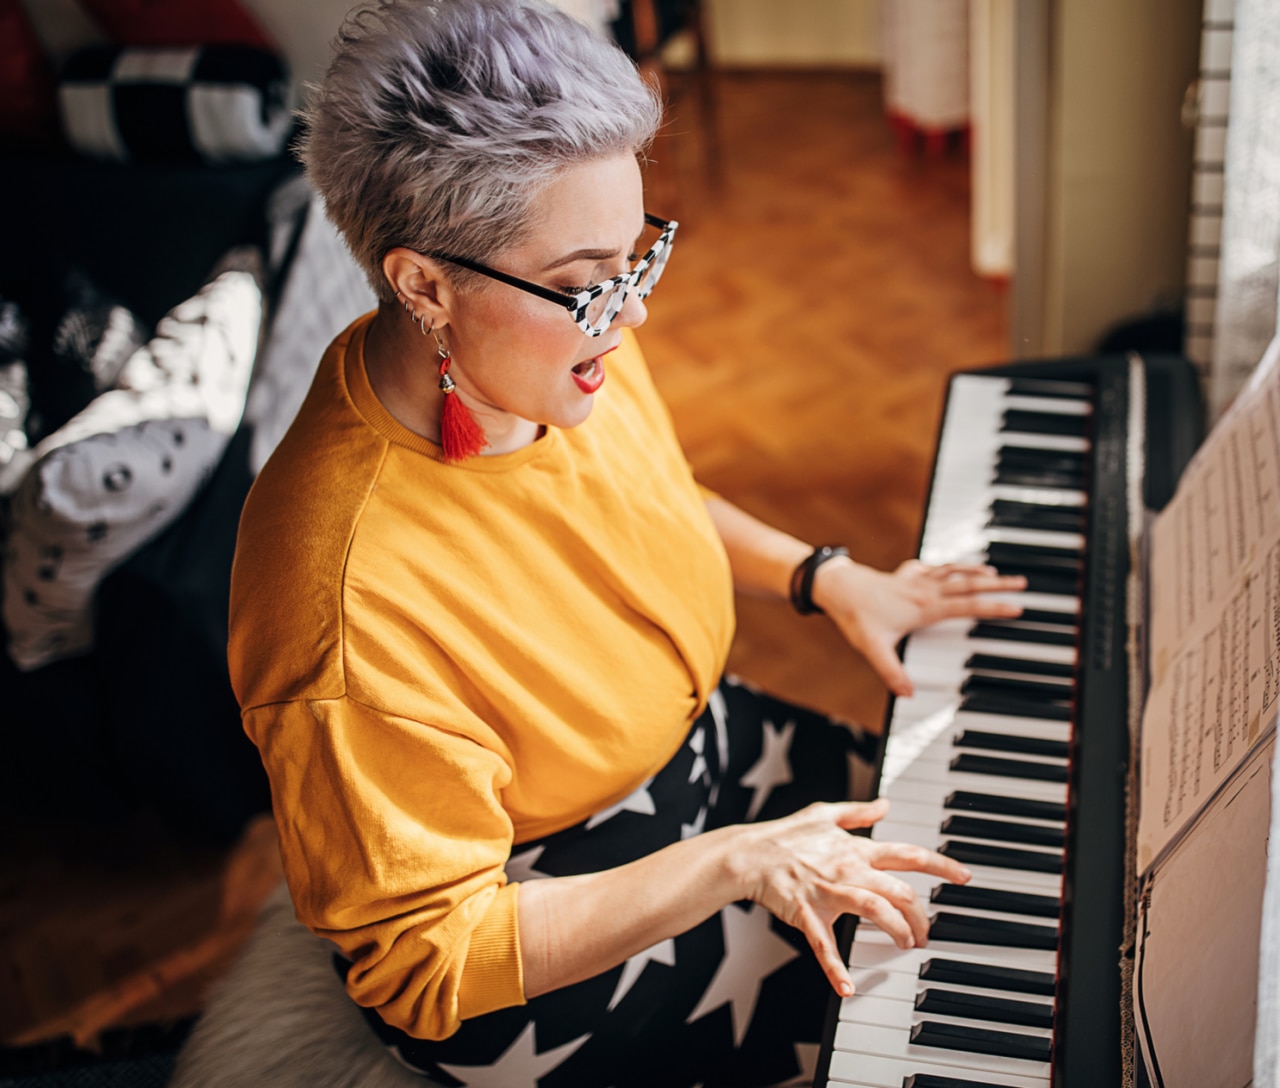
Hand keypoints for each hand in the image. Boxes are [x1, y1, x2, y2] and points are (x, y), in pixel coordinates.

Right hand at [737, 798, 969, 996]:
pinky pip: (824, 944)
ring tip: (906, 944)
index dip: (940, 865)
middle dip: (921, 915)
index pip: (907, 854)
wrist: (749, 854)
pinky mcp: (807, 913)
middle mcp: (848, 869)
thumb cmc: (784, 835)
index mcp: (855, 848)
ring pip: (875, 910)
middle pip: (899, 890)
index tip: (963, 876)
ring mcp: (829, 892)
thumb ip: (858, 811)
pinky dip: (836, 968)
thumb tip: (884, 804)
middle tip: (927, 932)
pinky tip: (847, 987)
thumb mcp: (824, 813)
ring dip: (897, 930)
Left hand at [813, 557, 1026, 696]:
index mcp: (924, 607)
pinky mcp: (906, 574)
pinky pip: (936, 567)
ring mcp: (916, 579)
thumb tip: (907, 694)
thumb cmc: (855, 616)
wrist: (836, 587)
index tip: (1017, 608)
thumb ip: (891, 672)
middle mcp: (925, 589)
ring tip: (997, 572)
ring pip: (955, 571)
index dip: (993, 607)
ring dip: (977, 570)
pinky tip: (954, 566)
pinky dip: (951, 565)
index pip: (967, 606)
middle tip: (1022, 583)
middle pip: (969, 584)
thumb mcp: (872, 648)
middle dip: (997, 584)